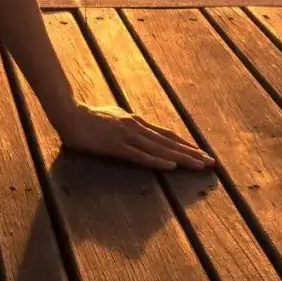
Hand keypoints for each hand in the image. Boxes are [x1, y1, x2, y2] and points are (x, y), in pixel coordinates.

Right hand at [52, 102, 214, 170]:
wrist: (70, 114)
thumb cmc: (90, 117)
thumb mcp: (115, 117)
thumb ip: (130, 125)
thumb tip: (142, 130)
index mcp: (137, 123)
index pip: (167, 136)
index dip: (186, 145)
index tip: (202, 153)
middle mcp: (138, 127)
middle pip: (170, 142)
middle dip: (192, 153)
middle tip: (211, 163)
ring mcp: (128, 136)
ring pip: (161, 149)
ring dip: (182, 158)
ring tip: (199, 165)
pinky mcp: (117, 146)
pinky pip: (141, 155)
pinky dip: (157, 160)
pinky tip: (170, 166)